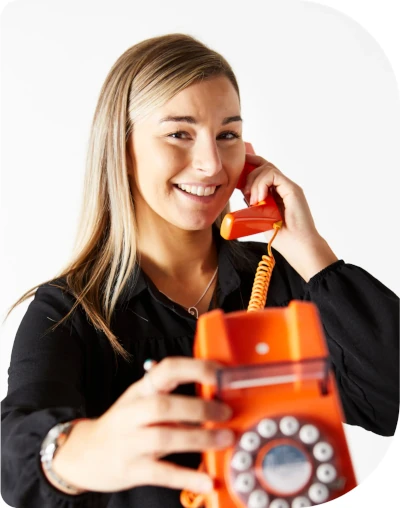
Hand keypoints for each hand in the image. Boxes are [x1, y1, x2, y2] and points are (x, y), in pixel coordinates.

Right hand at [53, 358, 233, 493]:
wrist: (84, 454)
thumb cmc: (124, 423)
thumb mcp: (141, 400)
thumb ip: (171, 394)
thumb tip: (213, 390)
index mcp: (140, 390)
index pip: (166, 370)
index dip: (195, 369)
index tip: (219, 373)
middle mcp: (132, 413)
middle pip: (164, 405)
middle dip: (199, 408)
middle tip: (225, 412)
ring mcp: (129, 442)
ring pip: (164, 438)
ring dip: (198, 438)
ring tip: (224, 439)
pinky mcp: (131, 470)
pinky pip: (161, 473)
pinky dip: (185, 476)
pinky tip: (207, 480)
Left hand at [242, 153, 337, 280]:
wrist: (299, 248)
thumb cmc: (283, 238)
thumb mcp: (261, 217)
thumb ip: (255, 204)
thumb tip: (243, 193)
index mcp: (277, 193)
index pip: (262, 171)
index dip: (249, 167)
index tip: (236, 174)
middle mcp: (283, 187)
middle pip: (263, 166)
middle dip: (248, 172)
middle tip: (244, 192)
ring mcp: (289, 187)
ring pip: (267, 169)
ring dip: (254, 182)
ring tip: (253, 201)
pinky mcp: (293, 190)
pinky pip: (274, 175)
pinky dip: (262, 184)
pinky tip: (260, 199)